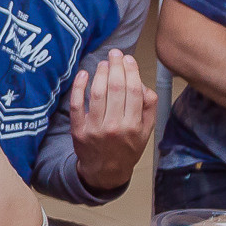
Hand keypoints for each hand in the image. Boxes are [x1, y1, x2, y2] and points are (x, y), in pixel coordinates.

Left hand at [69, 50, 156, 189]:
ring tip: (103, 63)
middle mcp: (114, 127)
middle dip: (115, 67)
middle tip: (115, 54)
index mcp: (133, 126)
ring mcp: (94, 128)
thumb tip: (140, 83)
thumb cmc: (127, 147)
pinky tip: (84, 74)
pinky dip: (79, 87)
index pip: (133, 92)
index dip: (131, 72)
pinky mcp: (78, 129)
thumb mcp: (146, 131)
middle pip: (115, 89)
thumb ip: (148, 106)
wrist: (105, 171)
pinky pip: (76, 104)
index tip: (128, 59)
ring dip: (100, 73)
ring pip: (97, 93)